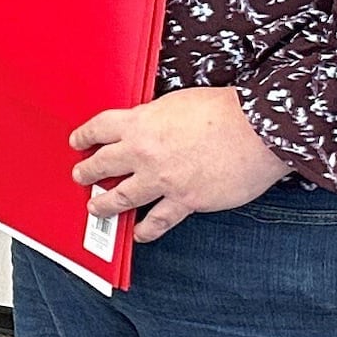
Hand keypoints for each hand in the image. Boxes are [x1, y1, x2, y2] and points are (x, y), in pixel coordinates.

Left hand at [69, 86, 291, 242]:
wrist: (258, 130)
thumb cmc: (225, 111)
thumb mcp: (177, 103)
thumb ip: (156, 118)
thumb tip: (147, 126)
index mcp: (141, 122)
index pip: (100, 128)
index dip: (85, 136)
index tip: (78, 142)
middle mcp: (145, 152)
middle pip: (103, 164)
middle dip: (87, 172)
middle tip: (80, 176)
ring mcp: (163, 179)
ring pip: (121, 197)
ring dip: (105, 204)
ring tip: (96, 206)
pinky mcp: (185, 201)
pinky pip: (157, 221)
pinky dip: (146, 230)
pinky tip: (139, 233)